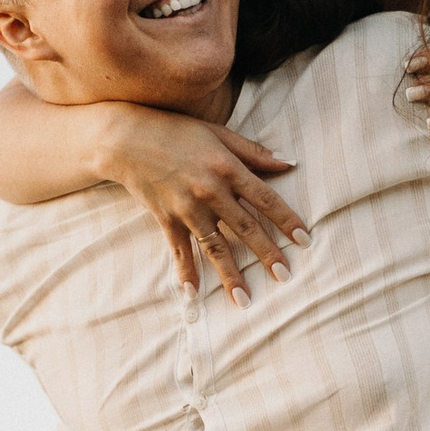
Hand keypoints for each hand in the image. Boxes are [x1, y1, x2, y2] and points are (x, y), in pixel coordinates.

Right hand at [92, 107, 310, 305]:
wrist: (125, 138)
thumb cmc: (175, 131)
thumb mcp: (218, 133)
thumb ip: (253, 151)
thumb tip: (289, 164)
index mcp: (227, 168)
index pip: (266, 199)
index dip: (287, 220)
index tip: (304, 240)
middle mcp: (210, 191)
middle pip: (245, 228)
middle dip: (267, 254)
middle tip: (285, 276)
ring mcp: (187, 208)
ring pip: (215, 247)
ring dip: (231, 275)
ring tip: (245, 299)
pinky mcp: (165, 219)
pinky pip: (179, 250)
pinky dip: (185, 271)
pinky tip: (193, 293)